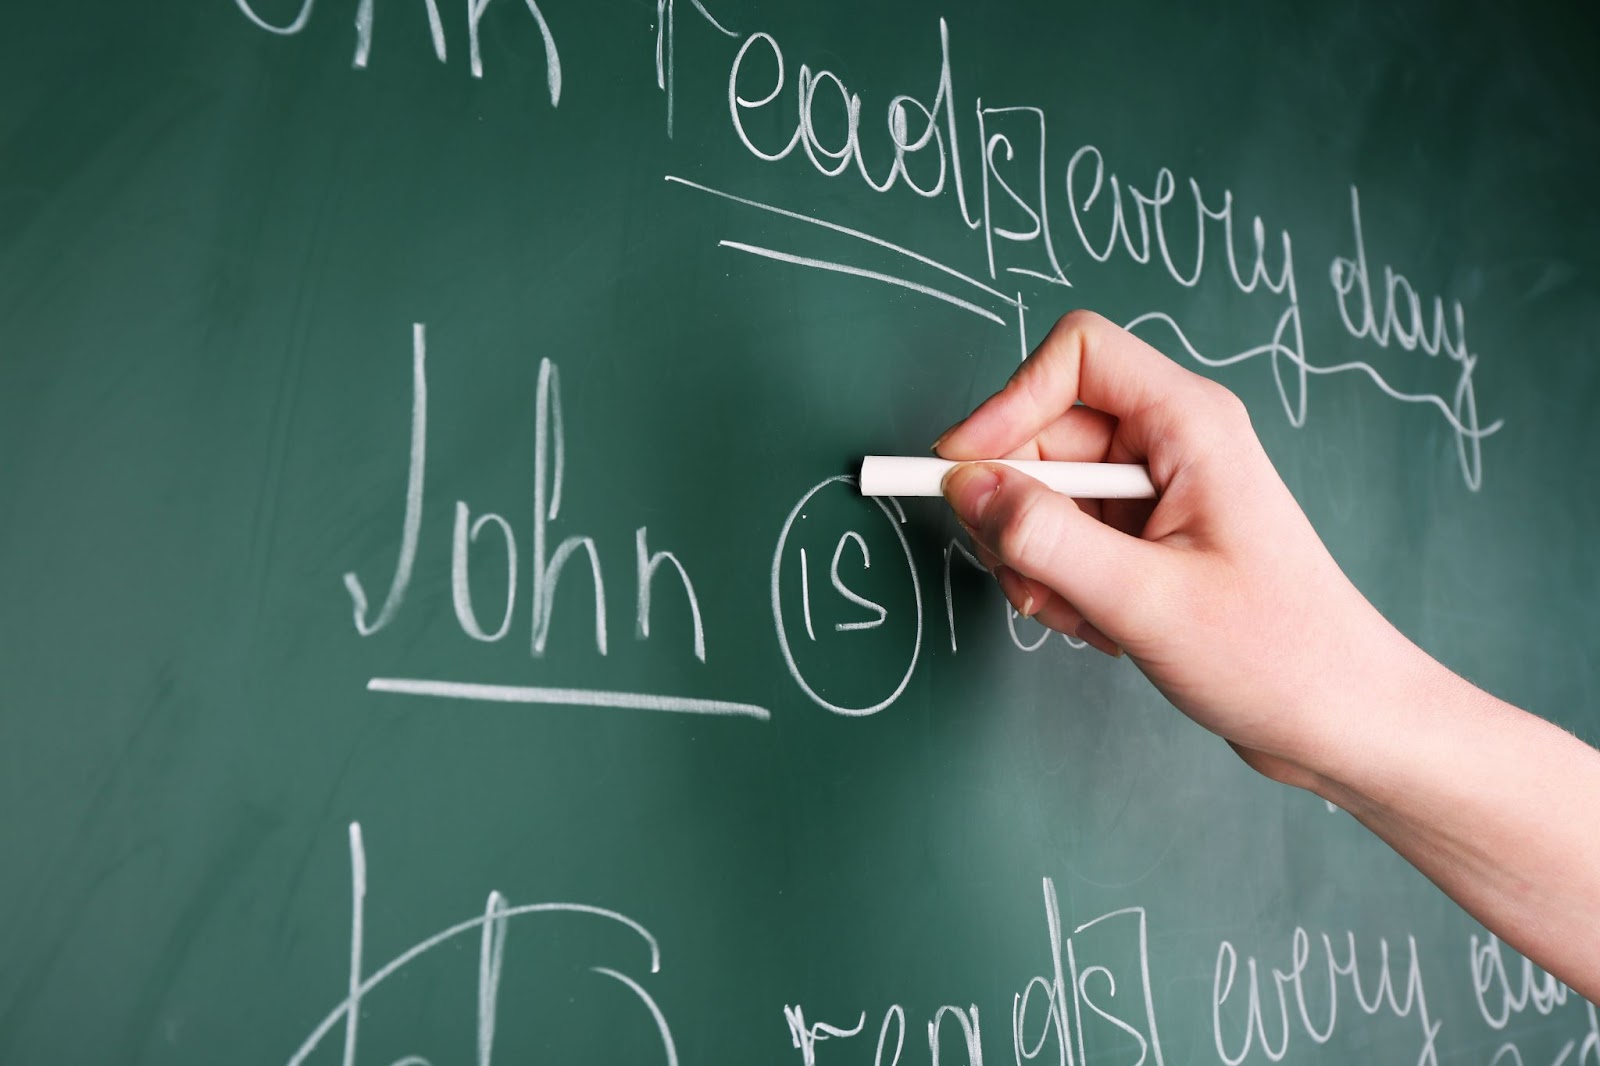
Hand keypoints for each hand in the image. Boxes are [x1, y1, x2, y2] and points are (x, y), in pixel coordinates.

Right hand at [936, 311, 1420, 787]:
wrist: (1342, 721)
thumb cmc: (1279, 655)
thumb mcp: (1145, 600)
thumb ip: (1046, 539)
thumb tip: (966, 487)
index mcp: (1190, 423)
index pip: (1077, 355)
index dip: (1008, 404)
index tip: (964, 472)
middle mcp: (1172, 443)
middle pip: (1045, 433)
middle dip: (1019, 510)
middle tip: (1028, 578)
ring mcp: (1158, 491)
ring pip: (1046, 492)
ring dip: (1037, 558)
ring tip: (1080, 616)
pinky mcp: (1147, 537)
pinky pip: (1066, 536)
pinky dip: (1059, 582)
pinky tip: (1098, 627)